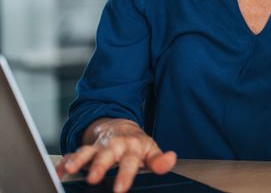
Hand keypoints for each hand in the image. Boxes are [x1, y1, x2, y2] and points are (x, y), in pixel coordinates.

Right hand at [55, 118, 176, 192]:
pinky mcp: (85, 149)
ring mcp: (98, 146)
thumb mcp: (150, 150)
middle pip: (106, 155)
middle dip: (99, 166)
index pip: (130, 162)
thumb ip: (159, 160)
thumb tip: (170, 159)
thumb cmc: (136, 143)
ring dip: (77, 160)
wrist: (120, 126)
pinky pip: (73, 154)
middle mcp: (114, 145)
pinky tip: (58, 170)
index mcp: (131, 147)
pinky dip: (64, 161)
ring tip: (68, 169)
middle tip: (92, 178)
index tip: (120, 189)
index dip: (125, 175)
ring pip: (87, 151)